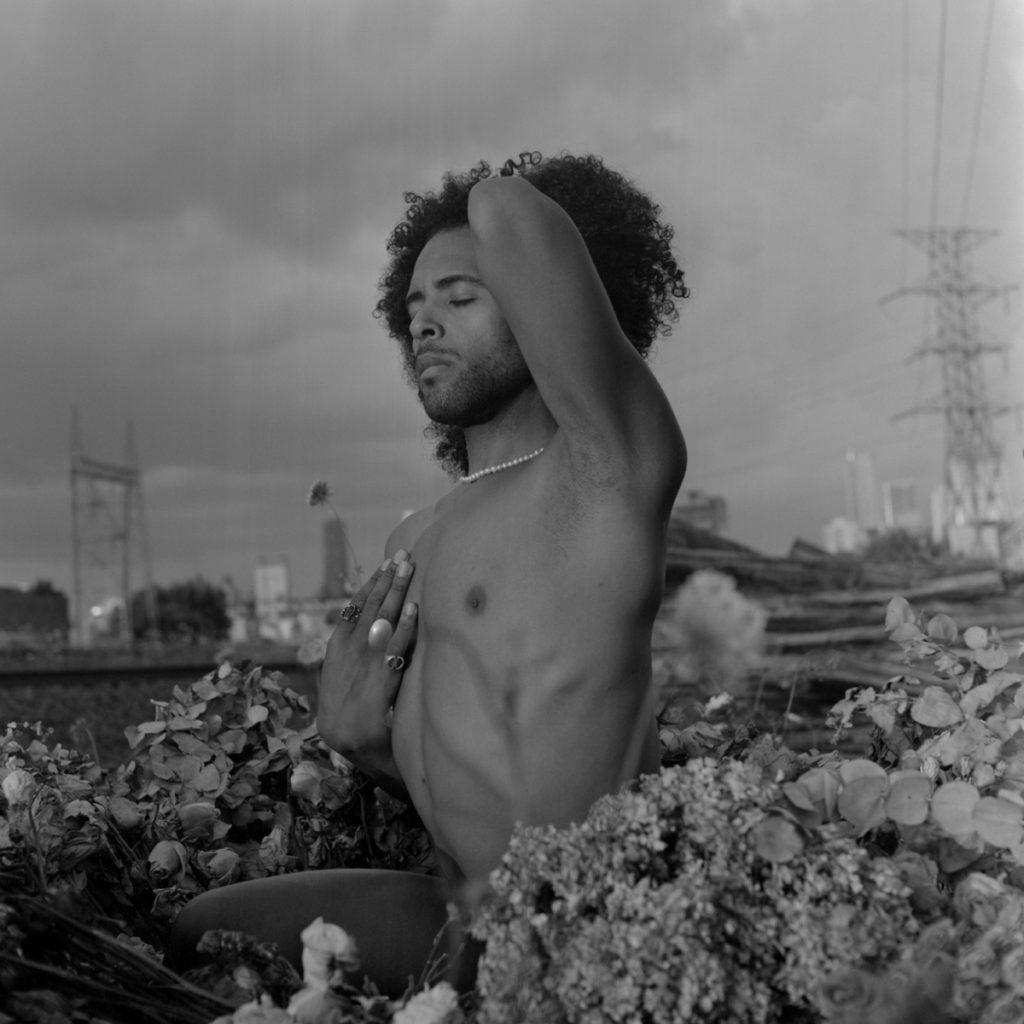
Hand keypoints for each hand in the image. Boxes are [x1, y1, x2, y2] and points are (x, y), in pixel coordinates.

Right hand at [316, 550, 416, 759]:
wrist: (349, 747)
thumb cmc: (357, 710)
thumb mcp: (351, 675)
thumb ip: (361, 651)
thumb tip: (378, 625)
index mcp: (338, 649)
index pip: (355, 608)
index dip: (371, 584)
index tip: (386, 563)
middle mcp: (348, 654)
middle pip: (370, 608)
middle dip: (388, 580)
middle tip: (404, 554)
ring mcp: (362, 669)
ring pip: (381, 622)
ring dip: (396, 593)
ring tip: (408, 568)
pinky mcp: (377, 687)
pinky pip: (394, 652)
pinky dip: (404, 628)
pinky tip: (414, 609)